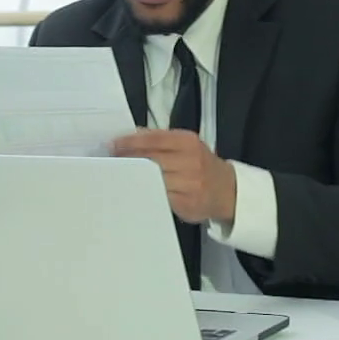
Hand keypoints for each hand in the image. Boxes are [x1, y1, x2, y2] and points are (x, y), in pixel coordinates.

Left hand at [110, 129, 235, 224]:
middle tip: (110, 160)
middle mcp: (190, 162)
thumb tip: (132, 135)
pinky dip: (143, 192)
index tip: (113, 145)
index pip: (153, 140)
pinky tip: (132, 190)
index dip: (130, 142)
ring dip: (132, 177)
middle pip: (150, 160)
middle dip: (128, 160)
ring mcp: (188, 185)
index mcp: (188, 143)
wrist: (228, 191)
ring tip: (117, 175)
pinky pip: (158, 197)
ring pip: (152, 180)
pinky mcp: (185, 204)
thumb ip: (162, 140)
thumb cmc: (201, 165)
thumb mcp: (187, 145)